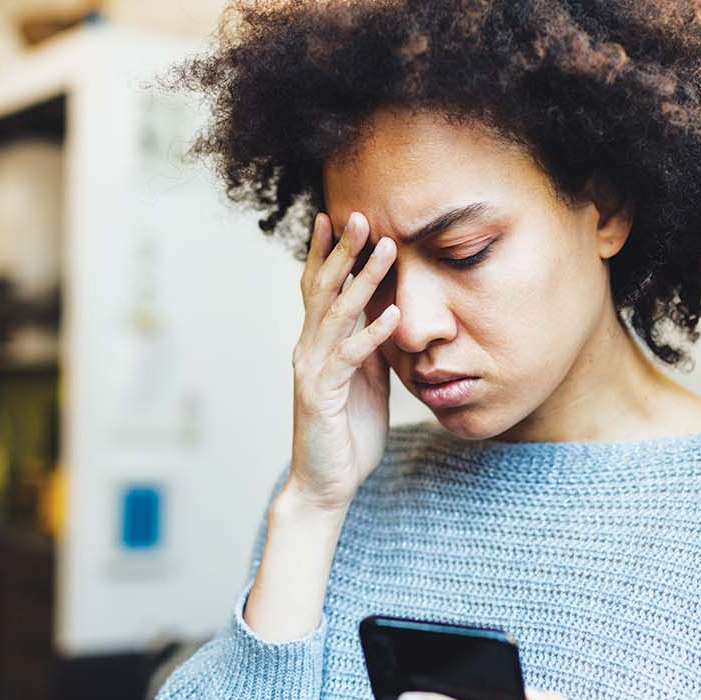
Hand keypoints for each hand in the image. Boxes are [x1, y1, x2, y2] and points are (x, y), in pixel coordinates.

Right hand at [285, 210, 400, 510]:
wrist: (325, 485)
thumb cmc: (346, 435)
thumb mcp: (365, 382)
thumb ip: (369, 349)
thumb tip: (386, 316)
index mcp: (317, 345)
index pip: (318, 288)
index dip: (327, 252)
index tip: (338, 215)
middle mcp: (308, 350)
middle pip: (322, 288)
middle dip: (342, 250)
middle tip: (360, 213)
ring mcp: (312, 370)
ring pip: (336, 313)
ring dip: (363, 279)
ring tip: (385, 248)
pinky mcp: (322, 395)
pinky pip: (350, 357)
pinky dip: (373, 334)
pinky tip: (393, 314)